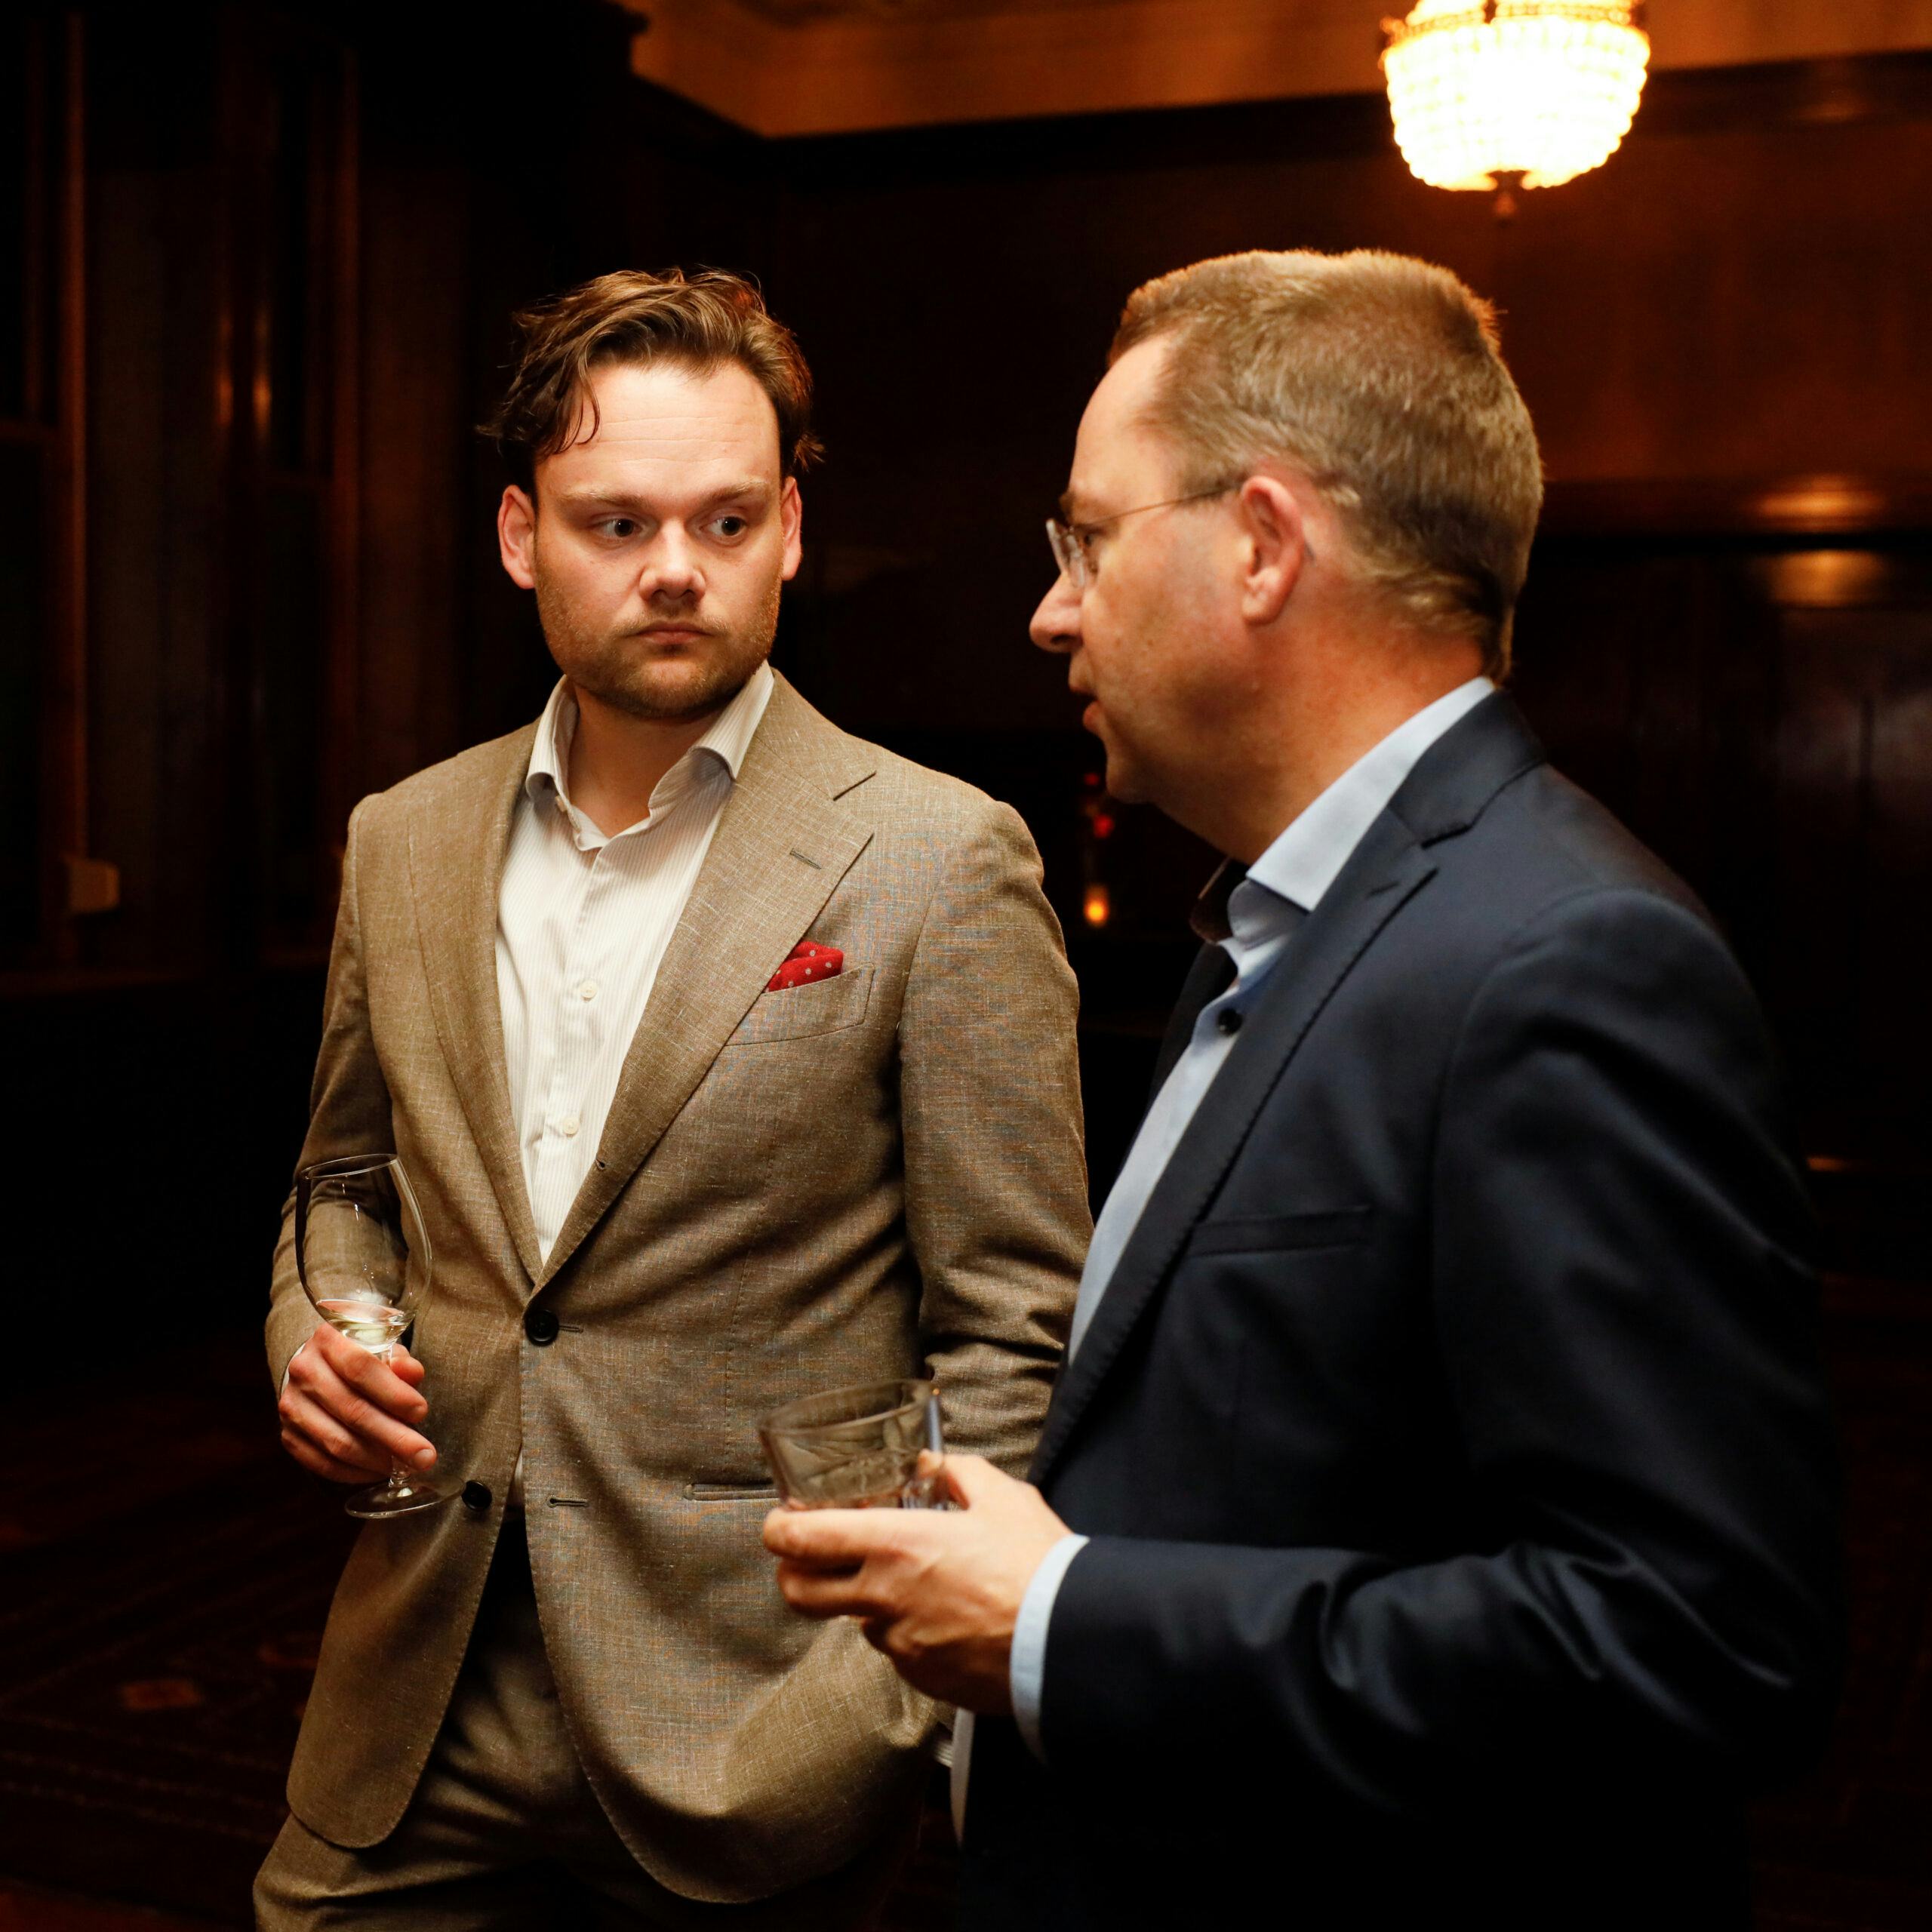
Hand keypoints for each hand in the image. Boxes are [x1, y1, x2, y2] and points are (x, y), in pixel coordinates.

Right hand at [278, 1324, 432, 1483]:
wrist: (317, 1367)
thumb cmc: (361, 1357)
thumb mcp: (383, 1347)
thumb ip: (400, 1361)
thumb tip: (412, 1373)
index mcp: (328, 1339)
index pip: (360, 1368)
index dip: (393, 1393)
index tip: (421, 1412)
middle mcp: (303, 1371)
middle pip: (352, 1410)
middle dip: (394, 1437)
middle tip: (425, 1457)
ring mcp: (292, 1406)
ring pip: (337, 1442)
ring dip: (377, 1460)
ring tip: (406, 1466)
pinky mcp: (288, 1436)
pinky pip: (322, 1463)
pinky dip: (354, 1472)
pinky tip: (379, 1471)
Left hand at [763, 1455, 1070, 1712]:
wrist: (1069, 1639)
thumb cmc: (1037, 1565)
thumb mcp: (1001, 1497)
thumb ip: (956, 1473)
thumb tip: (931, 1467)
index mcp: (896, 1545)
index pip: (802, 1540)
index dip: (779, 1529)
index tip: (782, 1522)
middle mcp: (884, 1597)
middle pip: (800, 1593)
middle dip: (793, 1573)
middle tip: (811, 1558)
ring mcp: (900, 1643)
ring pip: (858, 1620)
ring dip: (870, 1600)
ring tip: (917, 1584)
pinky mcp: (922, 1677)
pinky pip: (899, 1649)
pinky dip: (909, 1631)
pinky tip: (948, 1617)